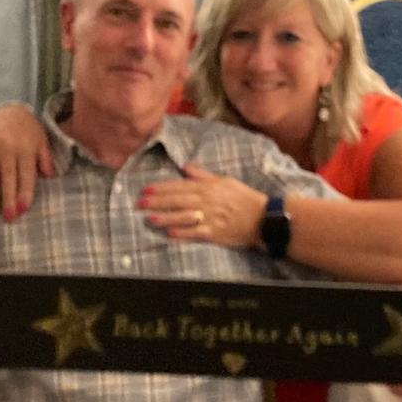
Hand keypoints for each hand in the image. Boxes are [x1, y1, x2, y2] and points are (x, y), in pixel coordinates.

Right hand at [0, 103, 53, 218]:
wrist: (7, 109)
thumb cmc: (27, 129)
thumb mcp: (41, 140)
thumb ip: (45, 158)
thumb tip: (50, 176)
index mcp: (26, 148)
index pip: (26, 175)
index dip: (25, 192)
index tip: (23, 209)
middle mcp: (9, 148)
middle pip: (9, 177)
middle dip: (9, 199)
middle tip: (9, 218)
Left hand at [138, 163, 266, 248]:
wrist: (262, 217)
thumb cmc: (244, 198)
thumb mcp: (225, 180)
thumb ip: (203, 175)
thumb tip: (186, 167)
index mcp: (208, 187)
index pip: (179, 186)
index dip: (161, 188)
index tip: (146, 189)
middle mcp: (206, 201)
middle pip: (177, 200)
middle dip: (157, 202)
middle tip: (139, 204)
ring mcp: (210, 218)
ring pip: (182, 217)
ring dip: (165, 218)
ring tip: (149, 219)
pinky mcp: (214, 233)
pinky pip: (195, 233)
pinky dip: (182, 233)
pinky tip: (169, 233)